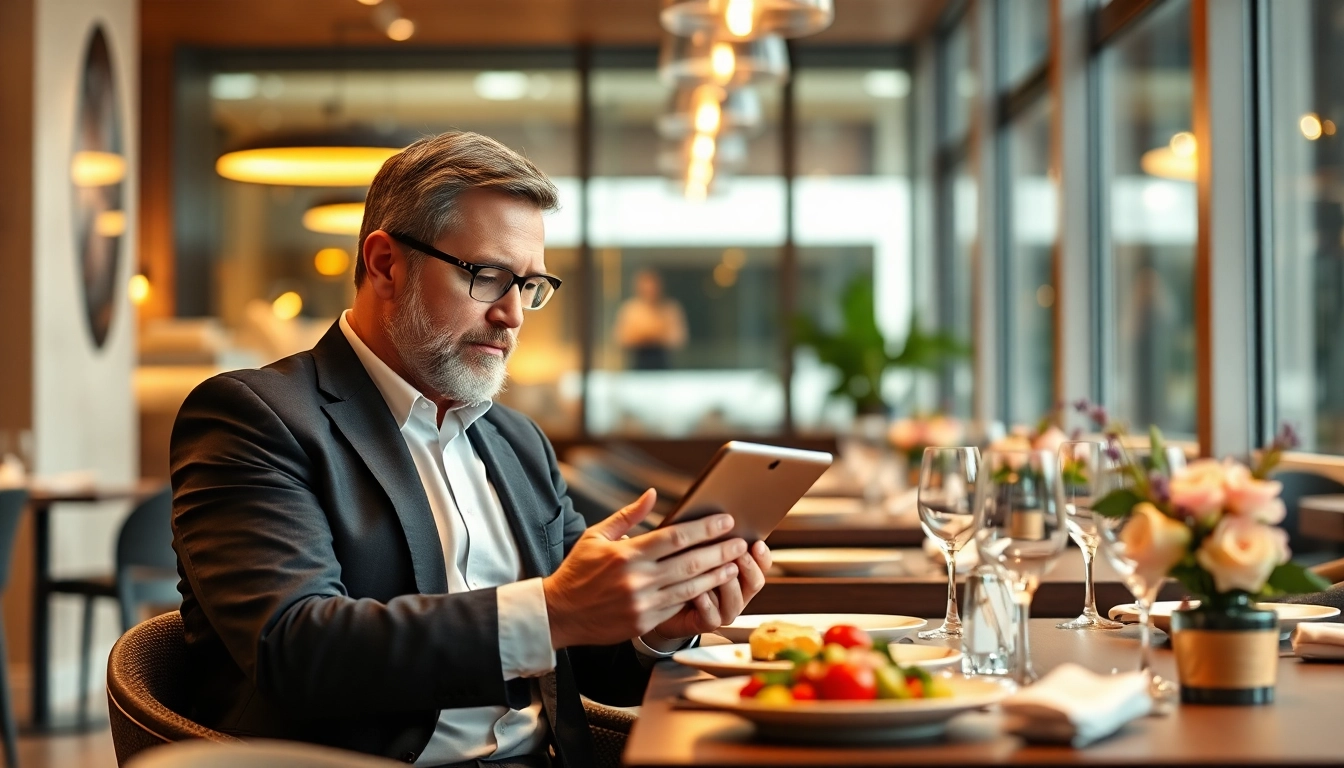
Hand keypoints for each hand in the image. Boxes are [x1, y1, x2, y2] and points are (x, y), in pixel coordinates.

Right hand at [542, 489, 747, 648]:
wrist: (558, 613)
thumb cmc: (577, 571)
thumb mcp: (596, 536)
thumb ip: (628, 516)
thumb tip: (652, 494)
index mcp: (627, 554)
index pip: (675, 537)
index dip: (704, 528)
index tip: (725, 520)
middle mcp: (638, 579)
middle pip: (690, 561)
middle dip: (720, 551)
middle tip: (741, 541)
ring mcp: (643, 603)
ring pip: (690, 586)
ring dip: (717, 574)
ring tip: (735, 564)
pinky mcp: (644, 622)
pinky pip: (678, 605)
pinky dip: (699, 595)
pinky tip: (714, 586)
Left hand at [652, 540, 770, 639]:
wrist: (662, 601)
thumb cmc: (680, 568)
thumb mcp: (696, 549)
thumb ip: (710, 538)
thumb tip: (717, 519)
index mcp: (741, 573)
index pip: (762, 565)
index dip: (763, 556)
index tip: (757, 543)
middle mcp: (738, 593)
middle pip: (755, 582)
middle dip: (748, 566)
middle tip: (738, 552)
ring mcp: (724, 611)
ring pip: (735, 600)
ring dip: (727, 583)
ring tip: (717, 569)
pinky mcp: (706, 623)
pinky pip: (712, 617)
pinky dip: (707, 604)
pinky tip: (699, 592)